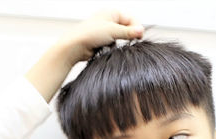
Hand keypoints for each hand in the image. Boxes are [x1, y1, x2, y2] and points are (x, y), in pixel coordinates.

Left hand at [26, 10, 144, 100]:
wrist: (74, 47)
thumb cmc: (89, 35)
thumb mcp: (112, 31)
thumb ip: (128, 32)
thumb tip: (141, 31)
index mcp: (112, 12)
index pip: (131, 18)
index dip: (136, 28)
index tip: (138, 37)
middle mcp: (109, 20)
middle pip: (127, 28)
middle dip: (127, 36)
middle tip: (127, 42)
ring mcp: (105, 31)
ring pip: (120, 38)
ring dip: (120, 43)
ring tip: (114, 45)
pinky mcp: (102, 41)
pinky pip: (114, 45)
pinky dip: (113, 48)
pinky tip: (108, 49)